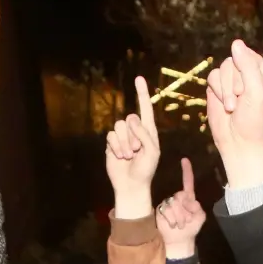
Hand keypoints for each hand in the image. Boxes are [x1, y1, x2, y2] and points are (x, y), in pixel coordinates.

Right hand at [106, 76, 159, 216]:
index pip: (145, 108)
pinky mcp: (112, 143)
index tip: (139, 78)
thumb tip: (131, 119)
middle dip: (132, 136)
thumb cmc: (146, 170)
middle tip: (136, 151)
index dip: (142, 93)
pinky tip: (120, 156)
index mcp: (149, 131)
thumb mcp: (152, 152)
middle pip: (129, 118)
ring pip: (119, 127)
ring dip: (124, 143)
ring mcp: (123, 137)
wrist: (131, 185)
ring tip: (128, 155)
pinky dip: (116, 147)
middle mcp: (135, 131)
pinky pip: (110, 136)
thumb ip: (144, 134)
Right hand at [157, 158, 205, 254]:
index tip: (184, 160)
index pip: (188, 182)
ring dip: (180, 217)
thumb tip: (188, 199)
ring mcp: (168, 204)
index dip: (187, 171)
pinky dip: (172, 220)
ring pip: (174, 204)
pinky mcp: (160, 210)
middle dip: (186, 211)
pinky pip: (167, 211)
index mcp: (188, 198)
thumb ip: (197, 206)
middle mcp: (177, 198)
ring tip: (180, 225)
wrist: (180, 241)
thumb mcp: (200, 217)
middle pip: (181, 196)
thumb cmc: (191, 229)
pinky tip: (173, 225)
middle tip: (187, 221)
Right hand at [206, 0, 262, 188]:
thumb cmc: (255, 121)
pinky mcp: (221, 83)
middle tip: (243, 100)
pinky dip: (217, 91)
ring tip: (234, 106)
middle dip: (237, 79)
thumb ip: (248, 68)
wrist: (238, 142)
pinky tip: (224, 105)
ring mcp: (237, 75)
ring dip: (226, 88)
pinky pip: (214, 75)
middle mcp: (255, 68)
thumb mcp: (257, 94)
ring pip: (225, 65)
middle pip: (240, 55)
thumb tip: (236, 45)